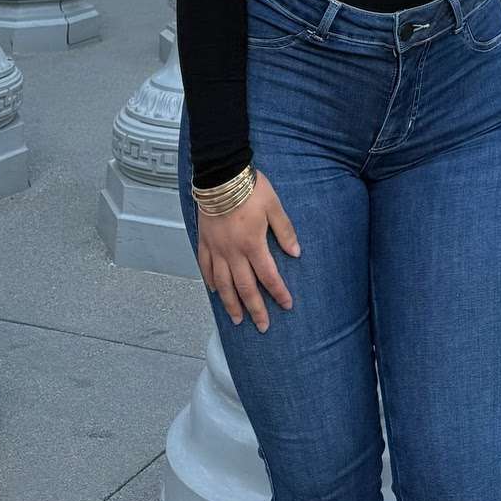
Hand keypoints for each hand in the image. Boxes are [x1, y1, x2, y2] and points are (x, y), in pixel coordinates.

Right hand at [196, 171, 299, 331]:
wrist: (220, 174)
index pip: (268, 276)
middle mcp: (233, 252)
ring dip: (231, 303)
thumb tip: (296, 253)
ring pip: (223, 284)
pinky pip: (205, 267)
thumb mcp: (274, 206)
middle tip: (262, 326)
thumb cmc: (250, 188)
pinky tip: (215, 291)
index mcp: (253, 244)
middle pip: (245, 287)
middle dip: (256, 309)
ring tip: (237, 319)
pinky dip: (210, 282)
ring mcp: (216, 248)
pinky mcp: (204, 241)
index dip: (279, 292)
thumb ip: (285, 231)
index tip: (287, 305)